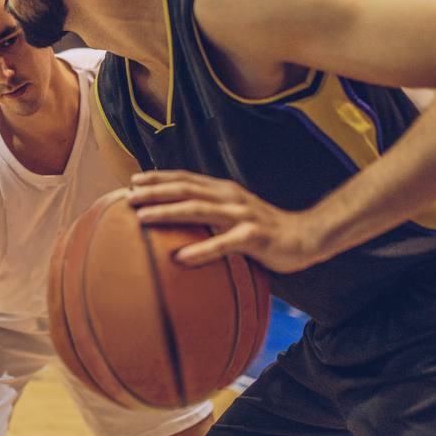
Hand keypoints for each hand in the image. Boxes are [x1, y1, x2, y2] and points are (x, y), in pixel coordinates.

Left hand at [128, 170, 321, 273]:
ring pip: (198, 210)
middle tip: (128, 197)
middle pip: (186, 189)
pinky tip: (179, 258)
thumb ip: (213, 213)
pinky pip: (223, 244)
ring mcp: (242, 215)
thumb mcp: (236, 214)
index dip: (159, 177)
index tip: (132, 180)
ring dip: (167, 211)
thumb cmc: (266, 230)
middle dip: (155, 191)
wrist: (307, 236)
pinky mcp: (254, 236)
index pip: (186, 179)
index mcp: (224, 190)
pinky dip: (200, 250)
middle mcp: (230, 197)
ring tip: (142, 217)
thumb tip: (181, 221)